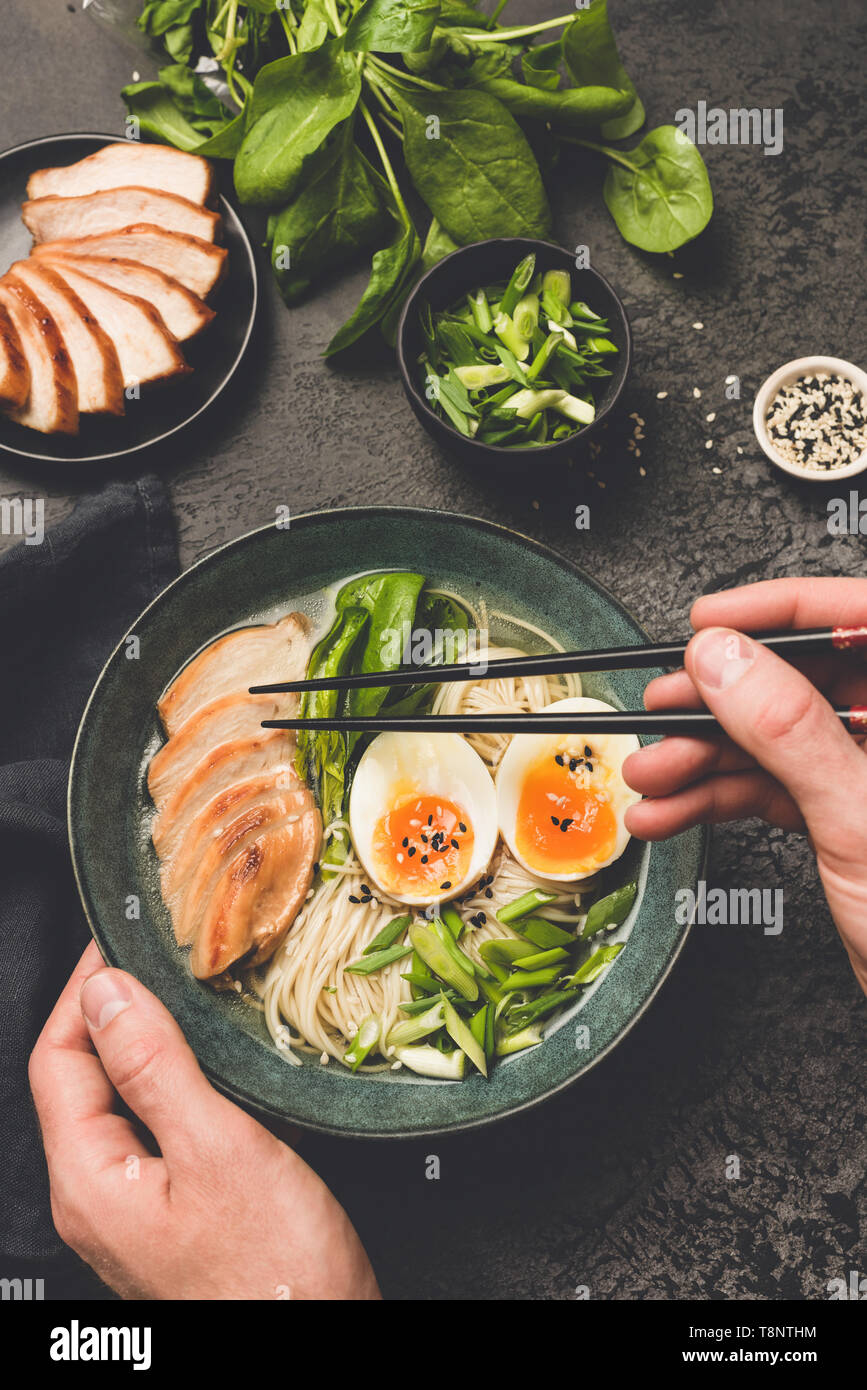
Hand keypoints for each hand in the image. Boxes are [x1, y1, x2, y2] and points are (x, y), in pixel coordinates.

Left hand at [29, 942, 380, 1299]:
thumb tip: (109, 992)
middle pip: (80, 1078)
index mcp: (88, 1181)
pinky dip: (176, 1085)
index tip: (122, 939)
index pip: (56, 1057)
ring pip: (120, 1104)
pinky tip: (217, 1068)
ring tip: (192, 997)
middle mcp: (96, 1200)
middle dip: (114, 1009)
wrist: (321, 1350)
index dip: (84, 990)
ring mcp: (133, 1212)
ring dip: (149, 1045)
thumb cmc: (276, 1277)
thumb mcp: (218, 1149)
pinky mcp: (173, 1217)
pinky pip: (154, 1132)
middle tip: (162, 957)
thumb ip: (155, 1067)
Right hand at [622, 578, 866, 995]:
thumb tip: (726, 659)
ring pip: (777, 740)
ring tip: (651, 773)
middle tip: (663, 704)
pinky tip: (673, 812)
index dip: (779, 610)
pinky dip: (718, 801)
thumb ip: (790, 729)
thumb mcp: (860, 819)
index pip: (858, 617)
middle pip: (802, 681)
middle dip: (721, 698)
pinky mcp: (848, 820)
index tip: (712, 621)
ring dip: (704, 758)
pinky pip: (774, 790)